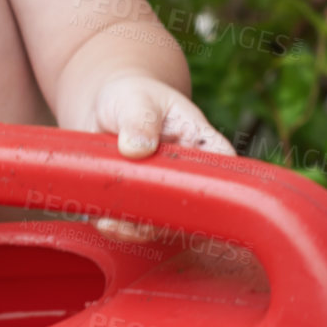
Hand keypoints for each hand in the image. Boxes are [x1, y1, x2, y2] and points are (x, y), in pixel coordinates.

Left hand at [87, 76, 234, 242]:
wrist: (104, 110)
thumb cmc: (132, 97)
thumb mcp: (136, 99)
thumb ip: (139, 119)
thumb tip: (136, 149)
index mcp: (202, 145)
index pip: (224, 167)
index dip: (217, 185)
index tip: (189, 194)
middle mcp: (189, 176)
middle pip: (194, 208)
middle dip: (167, 219)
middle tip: (136, 216)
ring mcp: (166, 195)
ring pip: (164, 226)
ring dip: (137, 229)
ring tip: (109, 221)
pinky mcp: (142, 208)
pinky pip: (135, 229)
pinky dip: (118, 229)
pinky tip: (102, 220)